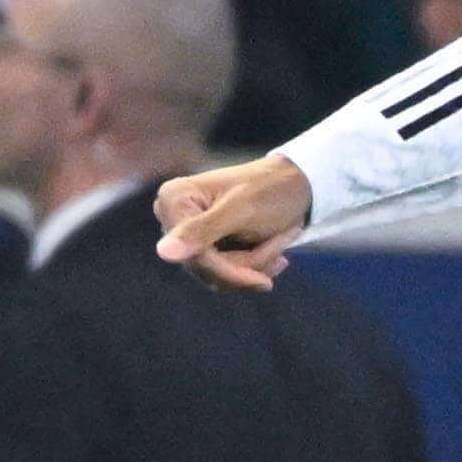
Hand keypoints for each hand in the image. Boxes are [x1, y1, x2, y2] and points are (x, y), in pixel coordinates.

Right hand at [153, 152, 314, 285]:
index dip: (229, 269)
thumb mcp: (240, 210)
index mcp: (173, 199)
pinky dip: (253, 268)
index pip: (193, 255)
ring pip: (214, 276)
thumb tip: (163, 253)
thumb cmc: (270, 190)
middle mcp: (172, 217)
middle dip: (246, 264)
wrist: (298, 185)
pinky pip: (222, 275)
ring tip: (279, 244)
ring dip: (253, 266)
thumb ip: (202, 230)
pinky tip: (275, 254)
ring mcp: (188, 233)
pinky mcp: (204, 246)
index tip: (267, 273)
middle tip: (281, 247)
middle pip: (202, 268)